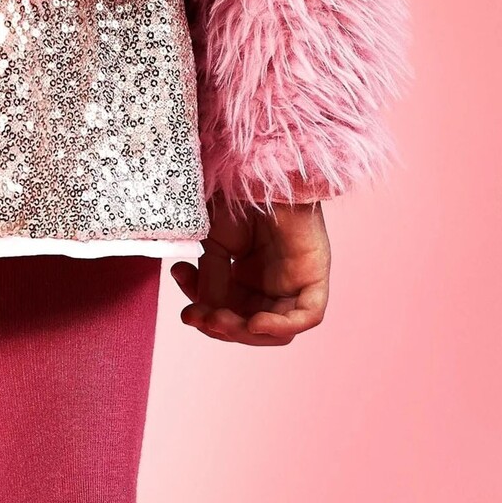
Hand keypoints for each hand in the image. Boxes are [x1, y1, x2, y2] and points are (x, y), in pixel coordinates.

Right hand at [169, 197, 329, 344]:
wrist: (256, 170)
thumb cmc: (235, 200)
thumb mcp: (213, 248)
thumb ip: (211, 283)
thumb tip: (204, 313)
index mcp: (248, 277)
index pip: (229, 315)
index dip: (206, 319)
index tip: (185, 309)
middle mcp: (273, 283)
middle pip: (251, 329)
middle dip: (221, 328)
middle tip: (198, 315)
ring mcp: (295, 280)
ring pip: (277, 331)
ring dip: (243, 332)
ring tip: (217, 317)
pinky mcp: (315, 275)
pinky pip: (307, 316)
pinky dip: (280, 327)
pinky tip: (253, 323)